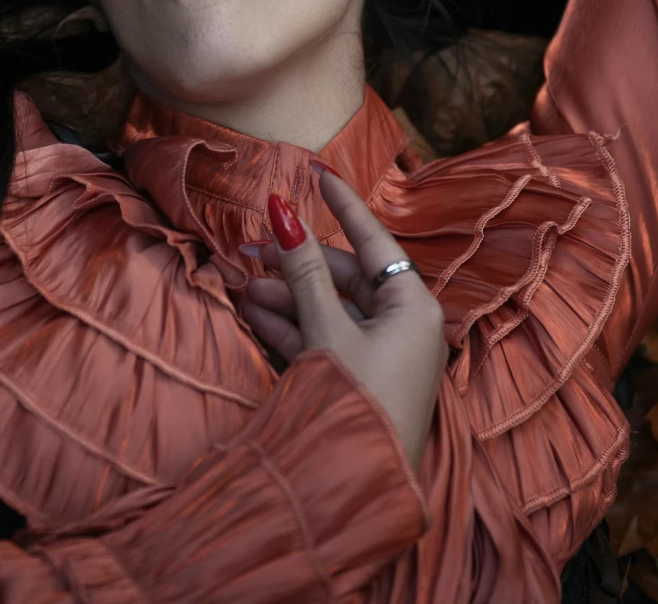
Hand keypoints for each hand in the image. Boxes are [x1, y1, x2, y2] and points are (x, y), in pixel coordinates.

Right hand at [235, 164, 445, 467]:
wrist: (359, 485)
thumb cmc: (356, 401)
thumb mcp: (326, 329)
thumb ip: (304, 272)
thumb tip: (286, 214)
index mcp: (414, 306)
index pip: (374, 240)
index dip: (343, 205)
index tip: (317, 172)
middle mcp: (406, 326)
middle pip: (347, 277)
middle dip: (296, 265)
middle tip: (250, 250)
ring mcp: (384, 354)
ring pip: (331, 309)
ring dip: (287, 296)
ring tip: (242, 285)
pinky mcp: (362, 379)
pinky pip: (326, 339)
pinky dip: (293, 327)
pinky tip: (254, 313)